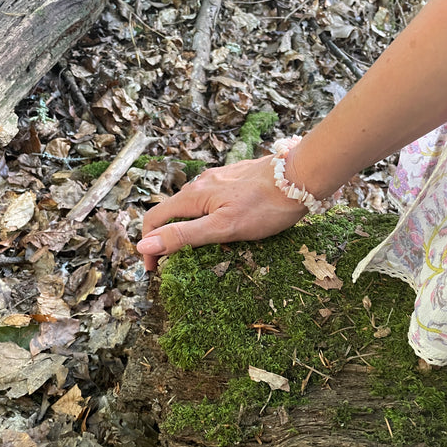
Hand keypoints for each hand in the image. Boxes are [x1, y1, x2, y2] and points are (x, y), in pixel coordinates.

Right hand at [137, 155, 306, 269]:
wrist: (301, 177)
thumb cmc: (266, 205)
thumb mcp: (223, 227)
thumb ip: (184, 236)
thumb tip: (145, 245)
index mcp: (192, 195)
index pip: (154, 219)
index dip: (149, 245)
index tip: (154, 269)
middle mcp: (201, 184)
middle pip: (172, 213)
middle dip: (167, 238)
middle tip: (175, 264)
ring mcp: (219, 180)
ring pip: (192, 207)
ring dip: (187, 228)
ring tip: (199, 251)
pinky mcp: (235, 181)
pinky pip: (211, 201)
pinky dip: (206, 218)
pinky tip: (223, 229)